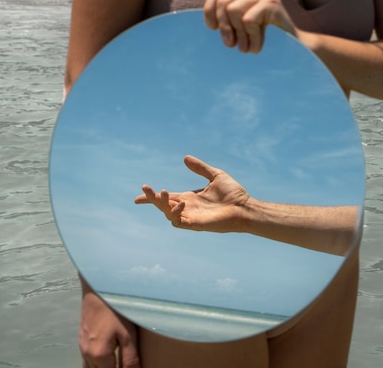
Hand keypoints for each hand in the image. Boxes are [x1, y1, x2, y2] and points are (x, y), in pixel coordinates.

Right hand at [79, 276, 140, 367]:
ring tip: (114, 362)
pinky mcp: (81, 337)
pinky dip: (95, 363)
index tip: (131, 367)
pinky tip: (105, 356)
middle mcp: (86, 353)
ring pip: (88, 367)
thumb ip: (130, 358)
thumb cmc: (115, 309)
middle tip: (122, 364)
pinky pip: (86, 358)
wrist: (98, 288)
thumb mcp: (128, 334)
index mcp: (99, 356)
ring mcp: (81, 345)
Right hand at [134, 155, 249, 232]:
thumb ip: (200, 168)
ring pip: (168, 214)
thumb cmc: (233, 194)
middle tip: (146, 188)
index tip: (137, 197)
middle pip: (162, 205)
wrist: (245, 207)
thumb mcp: (215, 175)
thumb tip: (185, 158)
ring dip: (162, 204)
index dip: (151, 197)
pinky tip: (181, 203)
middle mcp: (187, 208)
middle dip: (152, 198)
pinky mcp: (196, 224)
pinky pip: (180, 222)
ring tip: (163, 192)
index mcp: (189, 197)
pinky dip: (176, 213)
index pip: (166, 198)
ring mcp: (191, 217)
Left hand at [203, 0, 295, 52]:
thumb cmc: (268, 43)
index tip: (213, 29)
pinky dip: (250, 36)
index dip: (209, 10)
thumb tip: (210, 25)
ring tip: (245, 48)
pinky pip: (249, 19)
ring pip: (234, 10)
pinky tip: (258, 46)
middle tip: (231, 45)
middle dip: (224, 26)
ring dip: (238, 34)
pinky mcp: (273, 4)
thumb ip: (230, 23)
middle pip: (224, 2)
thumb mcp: (244, 30)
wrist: (297, 50)